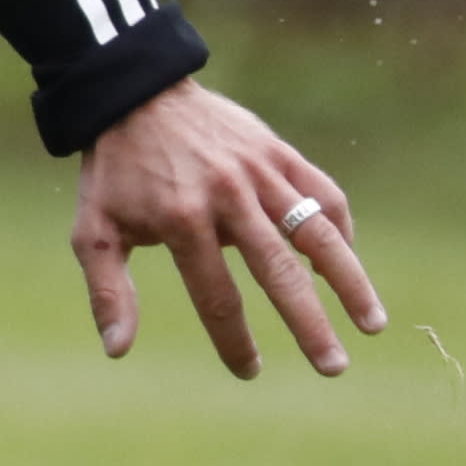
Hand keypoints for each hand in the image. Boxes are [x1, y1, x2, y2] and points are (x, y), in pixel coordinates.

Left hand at [68, 76, 382, 379]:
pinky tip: (347, 263)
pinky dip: (341, 228)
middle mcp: (228, 197)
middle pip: (279, 272)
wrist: (135, 94)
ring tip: (371, 324)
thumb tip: (117, 350)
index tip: (249, 371)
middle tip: (333, 368)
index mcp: (181, 221)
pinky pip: (323, 192)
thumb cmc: (114, 172)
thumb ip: (108, 292)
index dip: (235, 341)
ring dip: (349, 281)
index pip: (217, 297)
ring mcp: (259, 171)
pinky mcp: (278, 152)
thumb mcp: (93, 230)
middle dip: (310, 325)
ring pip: (318, 232)